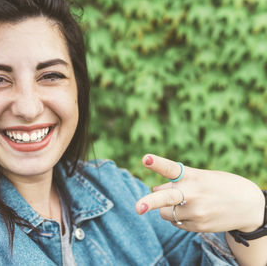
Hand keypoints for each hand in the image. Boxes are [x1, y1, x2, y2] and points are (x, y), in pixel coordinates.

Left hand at [135, 154, 264, 232]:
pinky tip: (194, 212)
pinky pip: (176, 223)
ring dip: (167, 208)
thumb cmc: (218, 186)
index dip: (157, 163)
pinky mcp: (198, 226)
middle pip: (166, 198)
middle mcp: (193, 194)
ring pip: (165, 213)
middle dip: (150, 202)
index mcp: (192, 176)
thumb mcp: (199, 178)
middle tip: (137, 207)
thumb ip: (176, 182)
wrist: (248, 205)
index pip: (171, 168)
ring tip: (185, 204)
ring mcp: (196, 212)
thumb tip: (154, 188)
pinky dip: (178, 218)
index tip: (145, 159)